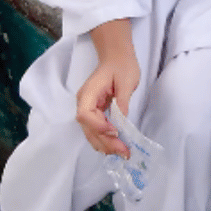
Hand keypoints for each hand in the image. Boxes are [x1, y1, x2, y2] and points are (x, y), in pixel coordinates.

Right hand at [76, 19, 139, 156]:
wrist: (117, 57)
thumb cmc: (122, 66)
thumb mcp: (126, 81)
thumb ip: (122, 102)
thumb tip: (122, 121)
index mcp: (88, 93)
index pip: (85, 114)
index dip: (98, 126)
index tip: (115, 132)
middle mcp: (83, 102)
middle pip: (87, 128)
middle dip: (105, 142)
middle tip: (124, 152)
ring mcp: (88, 108)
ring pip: (90, 132)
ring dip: (104, 145)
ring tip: (121, 153)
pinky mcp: (94, 112)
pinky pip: (95, 129)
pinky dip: (104, 139)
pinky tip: (115, 147)